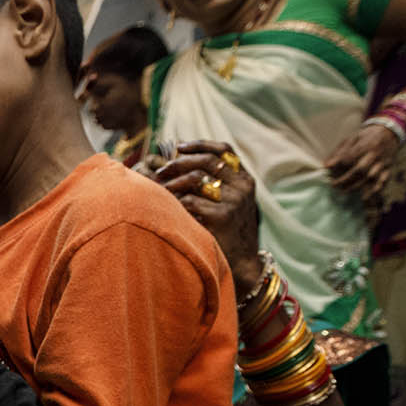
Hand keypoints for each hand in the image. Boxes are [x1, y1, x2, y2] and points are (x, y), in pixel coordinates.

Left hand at [153, 140, 261, 295]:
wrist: (243, 262)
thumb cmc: (229, 231)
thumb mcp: (230, 203)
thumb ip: (216, 183)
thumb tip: (180, 160)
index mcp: (245, 179)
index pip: (224, 150)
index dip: (201, 144)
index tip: (179, 146)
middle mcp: (243, 186)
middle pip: (206, 161)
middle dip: (179, 162)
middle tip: (161, 170)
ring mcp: (234, 201)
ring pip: (196, 178)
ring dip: (173, 181)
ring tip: (161, 188)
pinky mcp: (222, 217)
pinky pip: (190, 201)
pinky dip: (175, 202)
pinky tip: (168, 207)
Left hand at [324, 122, 400, 199]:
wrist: (389, 132)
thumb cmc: (365, 137)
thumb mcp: (351, 139)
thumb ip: (339, 152)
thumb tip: (326, 166)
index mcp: (364, 145)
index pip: (350, 157)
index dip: (339, 166)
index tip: (329, 173)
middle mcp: (374, 154)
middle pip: (360, 169)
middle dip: (346, 179)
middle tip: (334, 185)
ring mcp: (382, 162)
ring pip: (371, 177)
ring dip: (358, 186)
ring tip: (345, 191)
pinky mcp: (388, 168)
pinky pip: (384, 180)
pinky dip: (375, 189)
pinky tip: (366, 196)